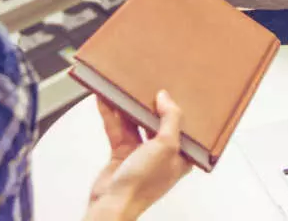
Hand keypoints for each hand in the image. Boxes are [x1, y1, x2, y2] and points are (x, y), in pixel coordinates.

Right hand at [86, 90, 191, 220]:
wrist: (113, 203)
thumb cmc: (143, 184)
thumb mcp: (166, 146)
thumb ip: (170, 119)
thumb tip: (166, 98)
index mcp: (180, 155)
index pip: (182, 125)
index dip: (178, 108)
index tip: (172, 89)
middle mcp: (161, 154)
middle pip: (156, 121)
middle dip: (149, 103)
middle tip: (146, 84)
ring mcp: (140, 153)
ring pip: (134, 122)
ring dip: (126, 106)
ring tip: (122, 87)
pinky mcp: (122, 153)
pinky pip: (117, 128)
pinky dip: (111, 114)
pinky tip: (105, 100)